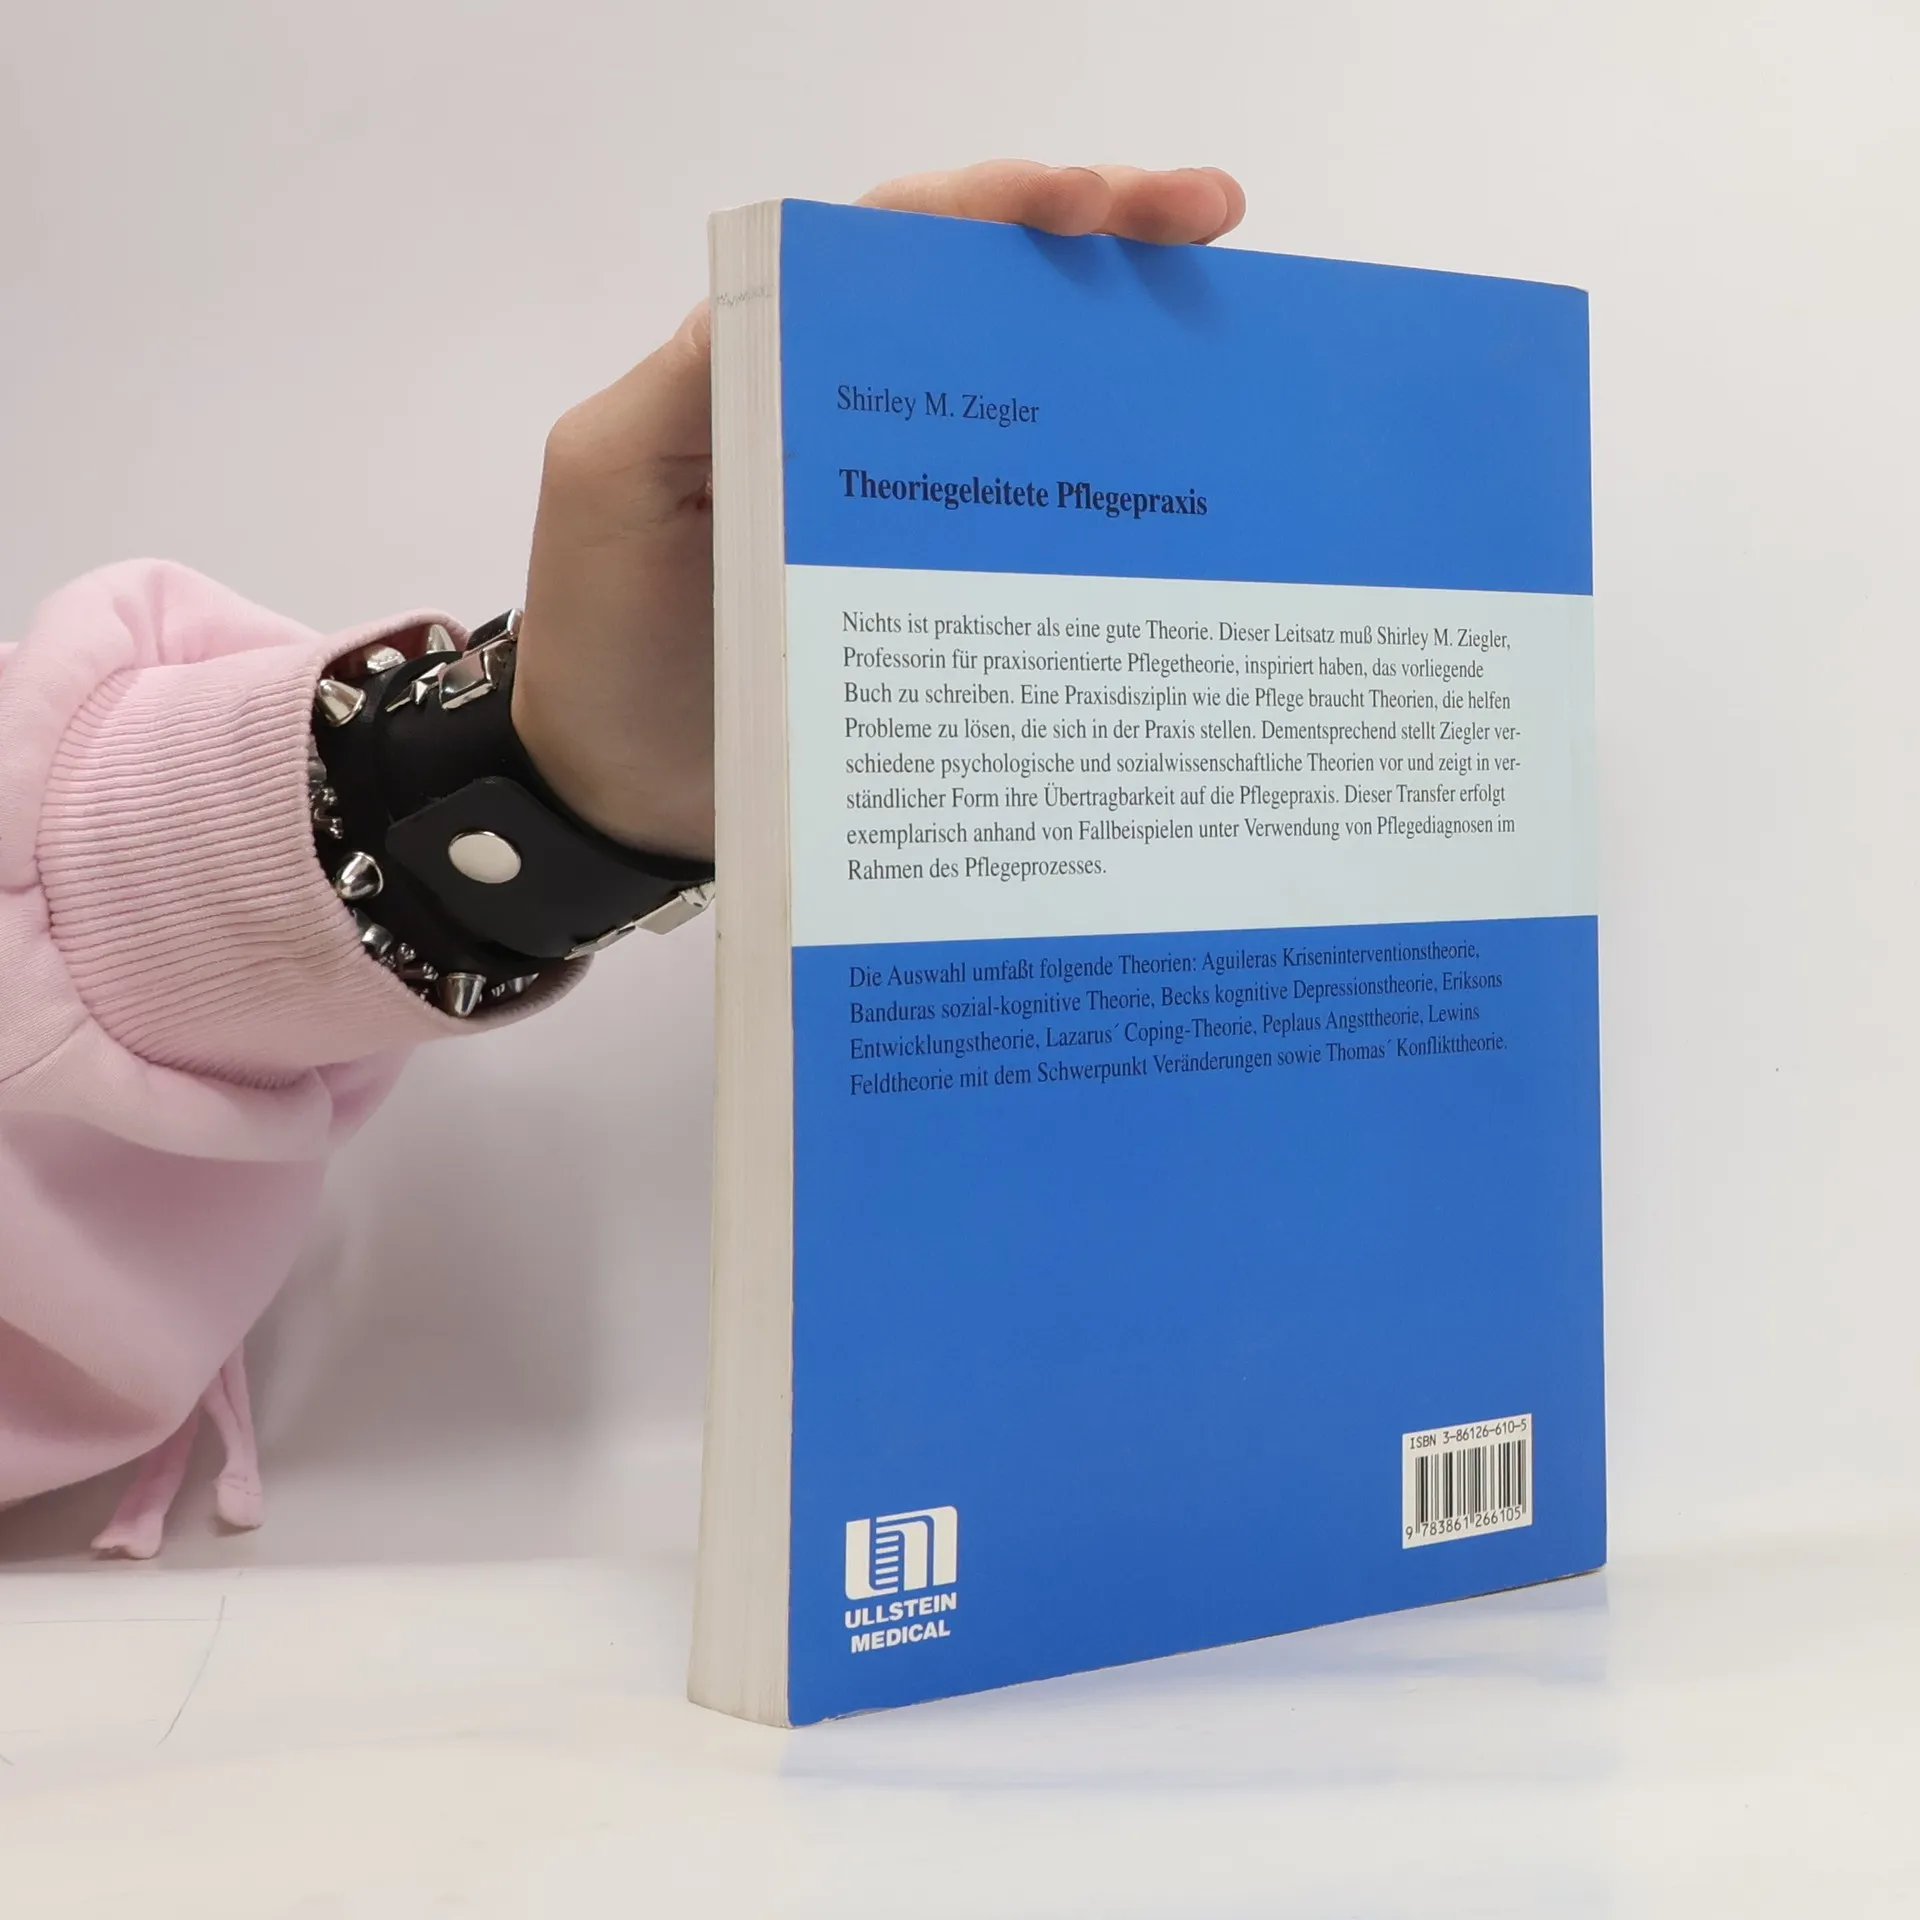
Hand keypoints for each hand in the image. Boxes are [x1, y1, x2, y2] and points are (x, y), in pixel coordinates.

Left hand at [512, 162, 1246, 858]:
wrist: (619, 795)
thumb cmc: (603, 637)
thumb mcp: (612, 481)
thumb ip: (693, 379)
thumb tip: (815, 288)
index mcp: (774, 366)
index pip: (894, 247)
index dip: (993, 207)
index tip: (1093, 201)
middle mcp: (855, 417)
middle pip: (984, 298)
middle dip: (1099, 238)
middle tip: (1209, 220)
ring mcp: (905, 507)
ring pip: (1027, 399)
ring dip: (1125, 351)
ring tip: (1227, 321)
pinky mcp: (936, 593)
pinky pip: (1030, 526)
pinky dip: (1106, 495)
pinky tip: (1185, 483)